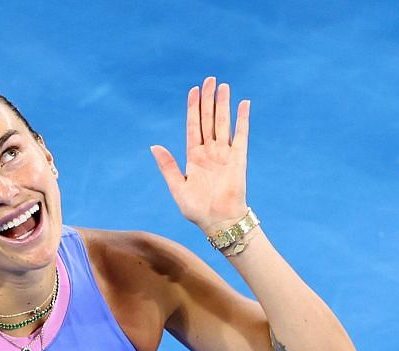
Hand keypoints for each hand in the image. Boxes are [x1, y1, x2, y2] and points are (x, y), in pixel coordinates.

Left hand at [150, 76, 249, 231]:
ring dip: (223, 105)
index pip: (193, 126)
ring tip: (224, 86)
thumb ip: (168, 166)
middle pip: (209, 120)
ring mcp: (225, 154)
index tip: (194, 90)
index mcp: (194, 157)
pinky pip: (241, 136)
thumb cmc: (197, 210)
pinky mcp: (238, 160)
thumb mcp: (177, 188)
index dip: (194, 108)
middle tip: (210, 79)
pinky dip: (242, 120)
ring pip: (223, 123)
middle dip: (209, 100)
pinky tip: (243, 104)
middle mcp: (210, 152)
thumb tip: (154, 146)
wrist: (219, 223)